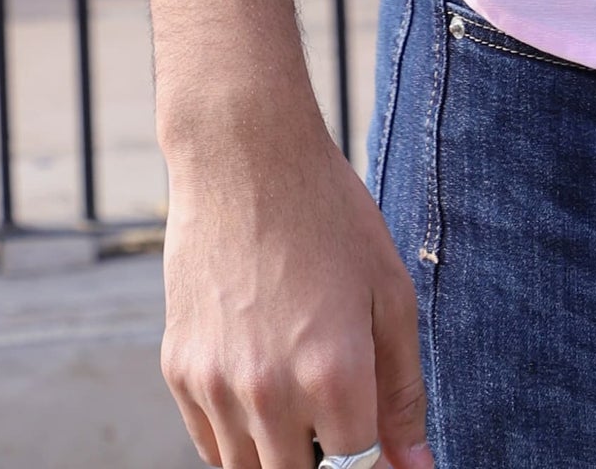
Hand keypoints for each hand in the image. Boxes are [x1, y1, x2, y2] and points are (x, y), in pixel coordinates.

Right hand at [160, 112, 431, 468]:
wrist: (244, 156)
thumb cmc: (329, 216)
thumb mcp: (389, 293)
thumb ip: (403, 391)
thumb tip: (416, 467)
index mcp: (334, 376)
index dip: (374, 463)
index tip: (374, 441)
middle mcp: (270, 393)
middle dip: (325, 458)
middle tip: (336, 413)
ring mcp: (216, 385)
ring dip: (280, 453)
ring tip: (300, 390)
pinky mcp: (179, 371)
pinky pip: (210, 444)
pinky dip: (238, 435)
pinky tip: (260, 382)